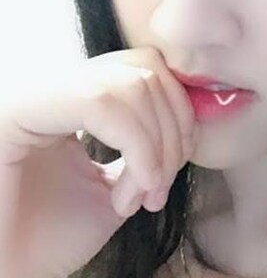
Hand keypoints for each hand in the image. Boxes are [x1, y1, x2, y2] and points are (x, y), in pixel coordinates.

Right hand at [0, 46, 196, 277]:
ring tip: (142, 195)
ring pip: (129, 82)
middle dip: (173, 130)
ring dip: (155, 145)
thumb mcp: (116, 185)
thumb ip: (150, 147)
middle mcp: (56, 86)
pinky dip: (136, 146)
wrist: (6, 275)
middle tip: (159, 187)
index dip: (179, 111)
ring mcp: (36, 94)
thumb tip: (191, 119)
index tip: (176, 166)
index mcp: (77, 97)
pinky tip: (129, 194)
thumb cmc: (51, 239)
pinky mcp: (17, 110)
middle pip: (145, 69)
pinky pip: (99, 103)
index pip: (146, 66)